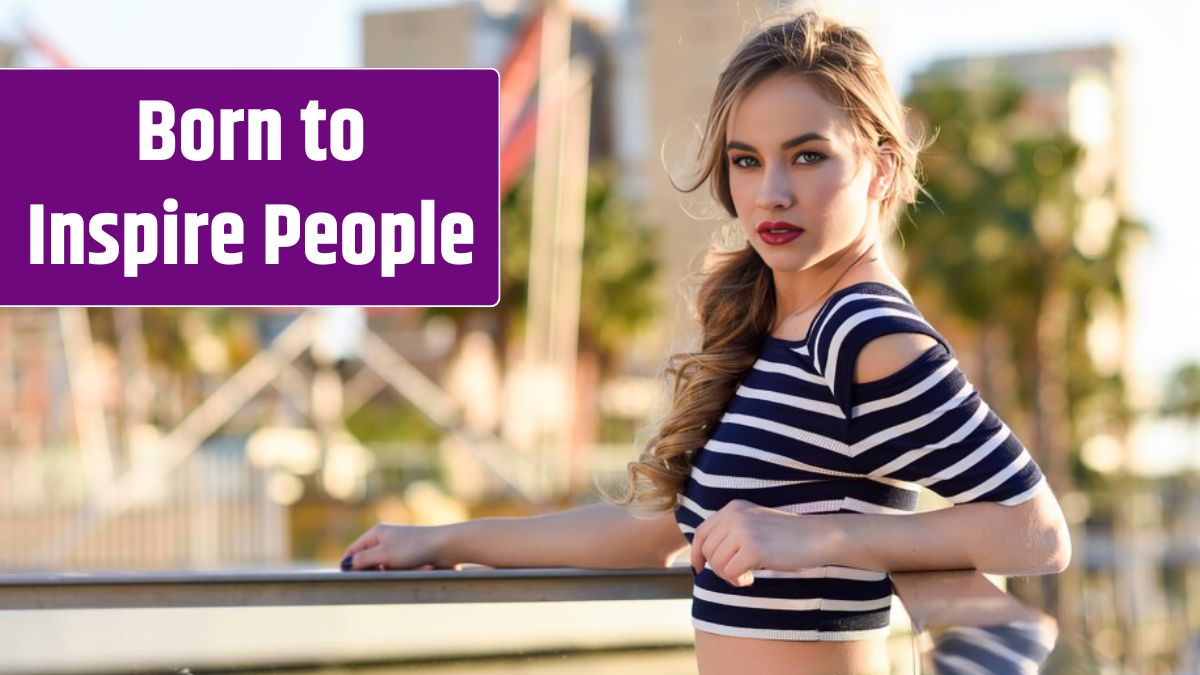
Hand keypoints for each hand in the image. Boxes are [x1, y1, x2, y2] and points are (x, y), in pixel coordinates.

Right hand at [341, 523, 448, 570]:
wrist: (445, 546)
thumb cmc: (414, 548)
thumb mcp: (384, 555)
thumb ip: (362, 560)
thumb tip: (346, 564)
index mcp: (376, 533)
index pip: (353, 550)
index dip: (349, 565)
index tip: (350, 580)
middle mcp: (385, 538)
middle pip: (369, 560)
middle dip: (378, 571)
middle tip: (387, 575)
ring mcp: (398, 547)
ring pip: (386, 567)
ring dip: (396, 572)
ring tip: (411, 568)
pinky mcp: (410, 555)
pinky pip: (401, 568)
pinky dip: (408, 571)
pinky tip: (422, 568)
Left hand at [689, 499, 835, 586]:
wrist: (818, 536)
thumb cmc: (788, 537)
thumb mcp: (755, 525)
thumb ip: (731, 533)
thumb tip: (704, 558)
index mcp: (733, 508)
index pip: (701, 532)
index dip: (696, 553)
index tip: (699, 568)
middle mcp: (734, 515)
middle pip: (707, 550)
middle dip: (717, 568)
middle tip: (737, 575)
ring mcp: (742, 530)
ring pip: (716, 563)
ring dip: (729, 576)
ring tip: (747, 576)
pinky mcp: (752, 548)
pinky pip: (730, 573)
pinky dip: (738, 581)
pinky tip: (752, 579)